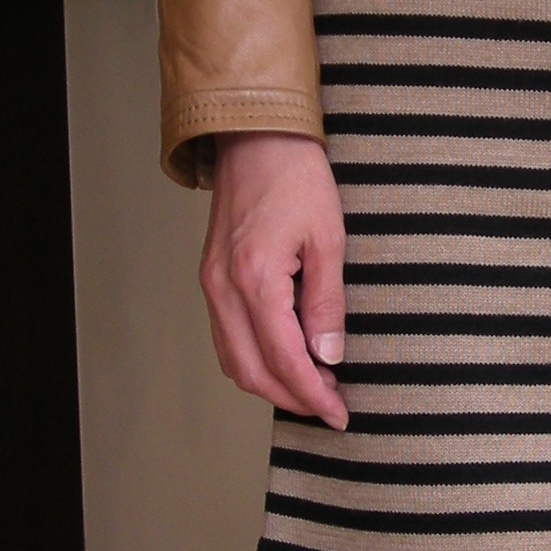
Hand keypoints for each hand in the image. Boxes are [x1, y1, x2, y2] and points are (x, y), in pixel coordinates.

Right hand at [200, 131, 348, 429]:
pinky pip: (226, 337)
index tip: (339, 414)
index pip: (285, 361)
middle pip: (252, 373)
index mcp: (256, 280)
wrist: (255, 137)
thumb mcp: (329, 240)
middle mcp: (224, 290)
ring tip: (312, 386)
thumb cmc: (296, 177)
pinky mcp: (210, 279)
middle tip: (330, 405)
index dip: (313, 395)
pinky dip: (253, 360)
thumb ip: (327, 304)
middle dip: (292, 398)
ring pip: (234, 361)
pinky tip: (284, 359)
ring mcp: (211, 286)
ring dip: (271, 383)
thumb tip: (328, 356)